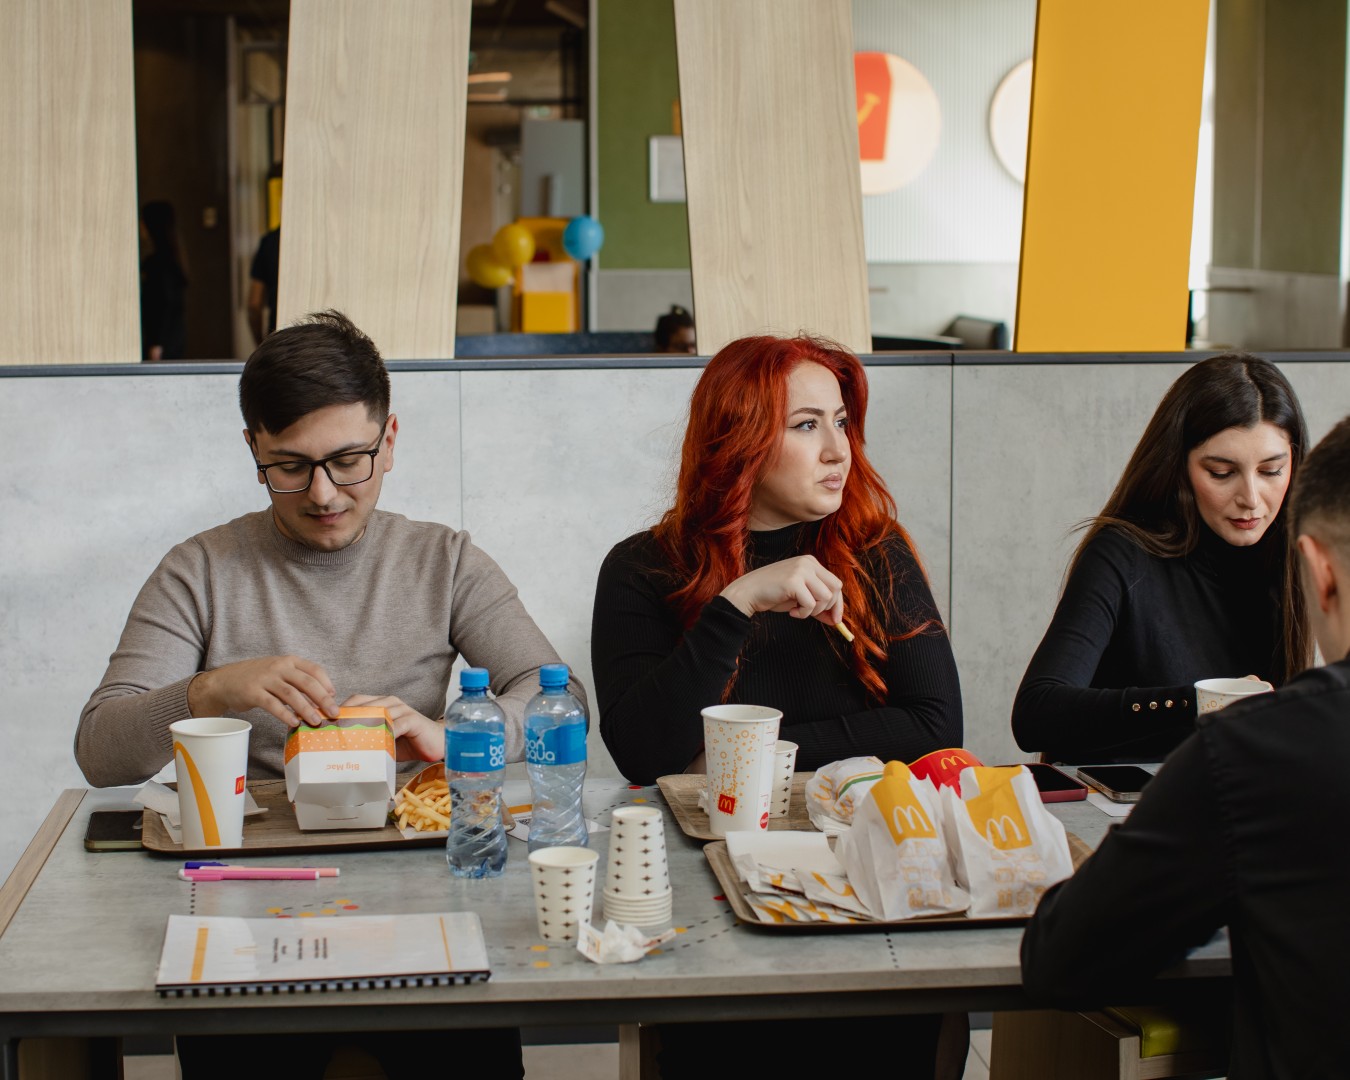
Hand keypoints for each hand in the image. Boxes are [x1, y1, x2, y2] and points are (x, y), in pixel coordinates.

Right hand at [188, 656, 337, 726]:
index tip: (334, 697)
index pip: (314, 669)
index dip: (326, 683)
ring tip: (316, 721)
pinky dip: (285, 715)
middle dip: (323, 699)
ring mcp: (265, 678)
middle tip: (333, 713)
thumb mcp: (280, 673)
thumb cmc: (258, 679)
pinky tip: (294, 724)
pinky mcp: (253, 692)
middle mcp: (279, 667)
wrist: (225, 681)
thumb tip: (322, 699)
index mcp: (289, 661)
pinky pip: (273, 705)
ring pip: (291, 694)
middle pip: (307, 682)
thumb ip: (298, 682)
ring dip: (306, 709)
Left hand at [341, 694, 443, 762]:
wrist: (436, 744)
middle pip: (364, 705)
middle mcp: (390, 702)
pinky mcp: (413, 720)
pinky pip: (397, 725)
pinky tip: (376, 744)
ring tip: (348, 738)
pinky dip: (385, 733)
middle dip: (346, 718)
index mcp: (381, 703)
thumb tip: (339, 748)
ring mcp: (402, 709)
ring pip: (378, 713)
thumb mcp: (382, 740)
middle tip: (332, 733)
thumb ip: (366, 738)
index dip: (340, 710)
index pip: (356, 701)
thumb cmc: (407, 743)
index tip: (325, 724)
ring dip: (363, 725)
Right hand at [719, 555, 843, 624]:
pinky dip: (803, 614)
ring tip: (799, 611)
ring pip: (826, 597)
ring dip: (814, 611)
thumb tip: (836, 620)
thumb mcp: (799, 595)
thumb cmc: (773, 594)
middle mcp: (808, 563)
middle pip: (835, 588)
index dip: (838, 603)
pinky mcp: (794, 581)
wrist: (748, 592)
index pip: (835, 583)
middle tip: (815, 616)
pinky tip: (792, 612)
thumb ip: (817, 602)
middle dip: (829, 607)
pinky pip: (811, 604)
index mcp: (810, 562)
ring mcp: (801, 570)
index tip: (835, 619)